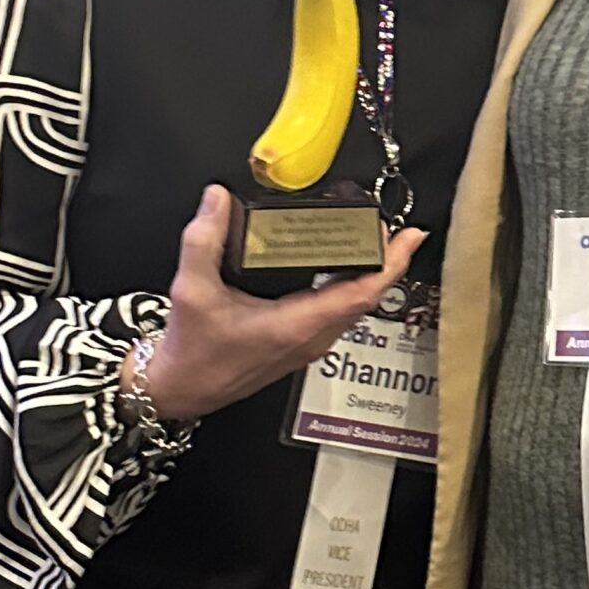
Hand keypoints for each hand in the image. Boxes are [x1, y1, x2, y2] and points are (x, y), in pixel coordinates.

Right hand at [129, 185, 425, 422]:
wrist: (180, 389)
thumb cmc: (191, 353)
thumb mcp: (191, 290)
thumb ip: (204, 240)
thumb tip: (218, 199)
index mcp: (296, 326)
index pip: (361, 293)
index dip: (390, 264)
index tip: (408, 237)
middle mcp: (310, 338)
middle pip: (365, 297)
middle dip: (385, 261)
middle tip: (392, 228)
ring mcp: (306, 344)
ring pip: (353, 306)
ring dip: (369, 274)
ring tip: (374, 240)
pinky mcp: (297, 344)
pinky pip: (337, 312)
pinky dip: (349, 286)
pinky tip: (341, 266)